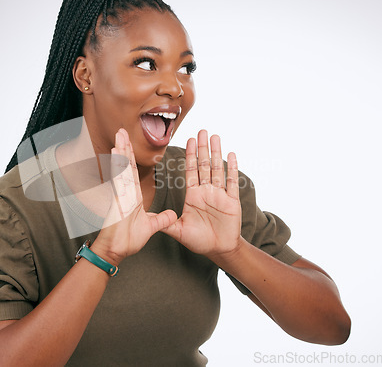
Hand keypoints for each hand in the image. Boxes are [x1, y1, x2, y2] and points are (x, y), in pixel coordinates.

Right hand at [92, 129, 176, 265]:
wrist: (116, 251)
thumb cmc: (127, 240)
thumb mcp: (150, 227)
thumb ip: (161, 219)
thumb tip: (172, 213)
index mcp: (132, 196)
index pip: (133, 172)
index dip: (132, 157)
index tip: (130, 143)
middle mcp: (125, 192)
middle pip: (126, 165)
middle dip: (124, 146)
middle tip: (122, 129)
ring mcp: (120, 194)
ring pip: (121, 168)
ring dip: (120, 150)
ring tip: (119, 134)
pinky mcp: (117, 199)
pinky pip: (118, 178)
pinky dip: (117, 164)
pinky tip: (116, 151)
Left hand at [162, 130, 241, 259]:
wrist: (219, 250)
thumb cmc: (199, 240)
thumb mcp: (179, 231)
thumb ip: (166, 223)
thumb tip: (148, 218)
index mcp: (193, 195)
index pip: (191, 170)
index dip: (190, 155)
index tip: (189, 139)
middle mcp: (206, 191)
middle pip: (204, 165)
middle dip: (203, 148)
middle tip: (202, 130)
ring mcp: (220, 195)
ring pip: (218, 169)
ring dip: (216, 153)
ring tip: (215, 136)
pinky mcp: (232, 202)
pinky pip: (232, 182)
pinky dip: (233, 169)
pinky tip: (232, 155)